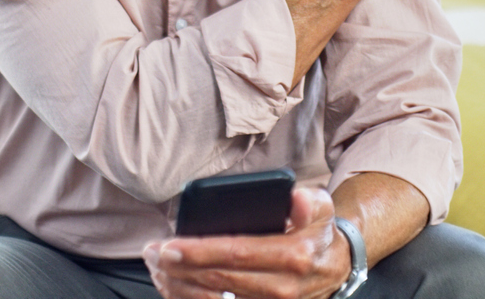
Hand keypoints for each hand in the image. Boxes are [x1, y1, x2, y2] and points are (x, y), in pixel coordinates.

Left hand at [144, 188, 350, 298]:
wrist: (334, 267)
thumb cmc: (317, 232)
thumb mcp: (322, 208)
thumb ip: (309, 200)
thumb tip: (295, 197)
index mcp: (293, 255)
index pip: (237, 253)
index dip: (200, 251)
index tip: (169, 246)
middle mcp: (281, 287)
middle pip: (219, 279)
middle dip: (179, 268)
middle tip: (150, 252)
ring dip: (179, 286)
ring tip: (154, 268)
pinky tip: (171, 285)